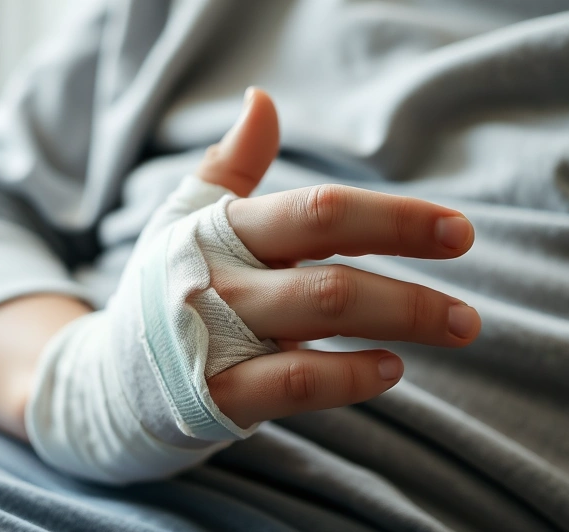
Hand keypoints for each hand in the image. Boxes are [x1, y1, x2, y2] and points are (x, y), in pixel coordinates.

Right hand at [23, 87, 479, 483]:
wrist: (99, 379)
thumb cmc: (158, 294)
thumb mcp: (185, 222)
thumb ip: (231, 165)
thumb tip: (263, 98)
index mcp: (220, 231)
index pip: (318, 212)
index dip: (393, 217)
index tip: (458, 231)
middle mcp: (219, 279)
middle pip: (330, 270)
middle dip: (410, 285)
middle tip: (470, 310)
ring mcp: (212, 338)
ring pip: (317, 320)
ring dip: (397, 322)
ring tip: (456, 328)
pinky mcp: (211, 396)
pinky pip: (291, 383)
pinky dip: (347, 376)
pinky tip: (389, 369)